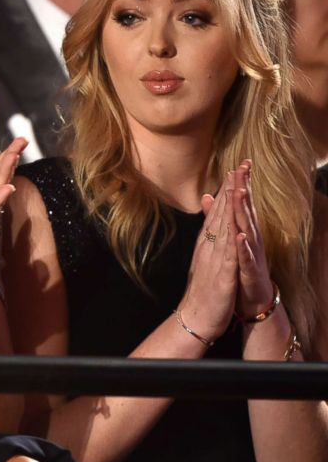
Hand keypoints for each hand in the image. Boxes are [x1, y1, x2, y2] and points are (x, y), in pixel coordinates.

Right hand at [179, 173, 239, 342]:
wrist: (195, 316)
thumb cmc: (203, 288)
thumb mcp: (205, 258)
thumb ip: (207, 236)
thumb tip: (207, 222)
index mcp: (208, 242)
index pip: (219, 211)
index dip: (228, 189)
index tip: (235, 168)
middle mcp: (210, 246)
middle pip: (222, 212)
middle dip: (232, 189)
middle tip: (240, 166)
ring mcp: (215, 260)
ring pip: (224, 229)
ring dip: (231, 208)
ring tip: (238, 188)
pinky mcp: (221, 277)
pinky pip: (228, 258)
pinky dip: (232, 245)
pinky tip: (237, 232)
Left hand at [229, 160, 275, 319]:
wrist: (251, 297)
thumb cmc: (240, 266)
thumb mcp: (229, 239)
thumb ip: (220, 216)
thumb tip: (210, 195)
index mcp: (243, 230)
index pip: (241, 203)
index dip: (241, 184)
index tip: (240, 163)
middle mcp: (250, 238)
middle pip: (246, 210)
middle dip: (244, 189)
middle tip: (242, 168)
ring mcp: (251, 253)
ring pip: (247, 229)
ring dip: (244, 211)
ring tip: (241, 193)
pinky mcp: (248, 270)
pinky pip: (245, 257)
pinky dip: (243, 246)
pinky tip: (240, 236)